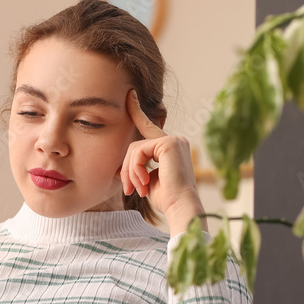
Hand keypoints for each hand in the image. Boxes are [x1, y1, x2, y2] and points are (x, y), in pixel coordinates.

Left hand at [119, 90, 206, 233]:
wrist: (181, 207)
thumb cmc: (167, 199)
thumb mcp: (148, 180)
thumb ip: (140, 168)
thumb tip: (122, 167)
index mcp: (171, 148)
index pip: (149, 128)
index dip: (137, 112)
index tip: (129, 96)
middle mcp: (175, 141)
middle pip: (136, 146)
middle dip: (128, 168)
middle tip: (127, 188)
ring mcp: (173, 140)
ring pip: (135, 149)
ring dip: (131, 172)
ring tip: (136, 189)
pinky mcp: (169, 144)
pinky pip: (140, 152)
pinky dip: (136, 169)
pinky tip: (143, 183)